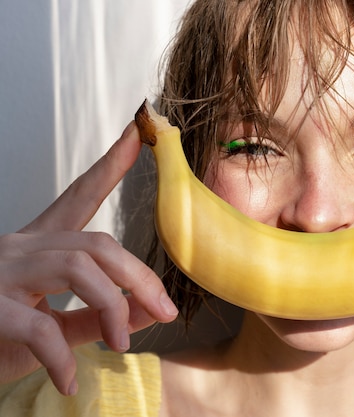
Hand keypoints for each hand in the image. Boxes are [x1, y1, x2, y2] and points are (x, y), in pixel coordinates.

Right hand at [0, 123, 177, 394]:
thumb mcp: (53, 326)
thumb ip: (98, 317)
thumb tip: (151, 310)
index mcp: (36, 246)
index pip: (78, 196)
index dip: (109, 166)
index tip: (136, 135)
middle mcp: (19, 248)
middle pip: (98, 243)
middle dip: (139, 277)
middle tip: (165, 311)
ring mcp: (0, 273)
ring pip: (78, 267)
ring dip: (112, 308)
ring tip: (122, 345)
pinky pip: (40, 327)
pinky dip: (62, 357)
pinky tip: (70, 379)